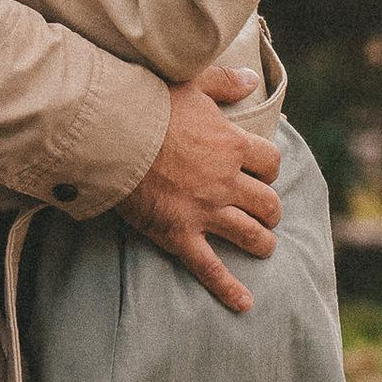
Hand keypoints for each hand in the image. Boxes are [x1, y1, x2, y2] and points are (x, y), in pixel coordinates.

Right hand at [119, 71, 282, 313]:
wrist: (110, 133)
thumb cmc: (148, 103)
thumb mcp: (191, 84)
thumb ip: (224, 82)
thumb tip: (250, 78)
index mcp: (232, 145)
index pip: (270, 162)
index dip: (268, 168)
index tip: (260, 171)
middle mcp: (226, 181)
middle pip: (267, 202)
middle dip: (270, 209)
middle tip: (264, 212)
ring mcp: (205, 211)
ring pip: (250, 234)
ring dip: (261, 242)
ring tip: (263, 246)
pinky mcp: (179, 234)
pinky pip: (211, 267)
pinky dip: (229, 288)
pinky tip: (244, 303)